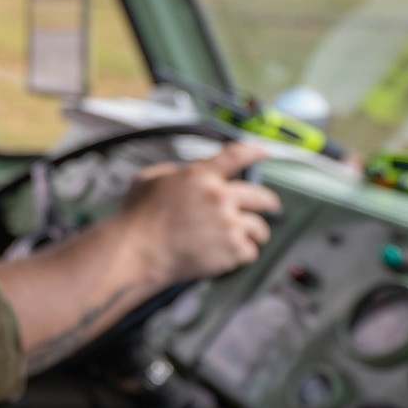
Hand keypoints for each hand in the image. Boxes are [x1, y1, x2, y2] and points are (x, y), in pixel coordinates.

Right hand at [116, 142, 280, 285]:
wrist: (137, 252)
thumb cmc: (137, 220)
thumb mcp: (146, 180)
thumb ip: (168, 172)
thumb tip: (178, 173)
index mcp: (200, 176)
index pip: (236, 156)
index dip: (254, 152)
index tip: (263, 153)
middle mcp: (219, 197)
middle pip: (261, 196)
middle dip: (268, 202)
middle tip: (269, 207)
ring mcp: (229, 224)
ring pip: (259, 228)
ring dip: (255, 233)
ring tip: (246, 238)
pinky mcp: (233, 249)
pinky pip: (251, 252)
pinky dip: (242, 255)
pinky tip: (230, 255)